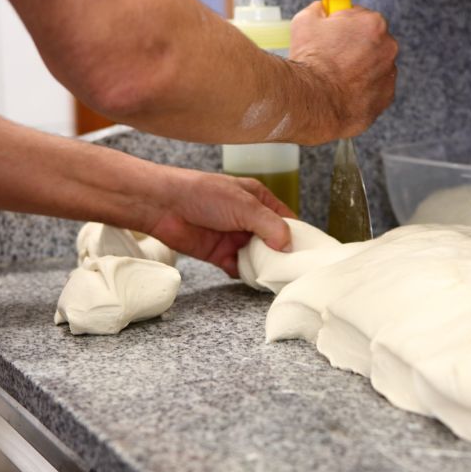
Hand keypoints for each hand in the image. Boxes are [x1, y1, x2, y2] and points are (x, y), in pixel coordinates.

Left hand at [144, 169, 294, 276]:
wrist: (162, 205)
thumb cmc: (202, 194)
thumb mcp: (245, 206)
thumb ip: (270, 226)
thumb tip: (288, 246)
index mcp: (259, 200)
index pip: (287, 220)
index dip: (298, 236)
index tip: (308, 253)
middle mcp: (249, 219)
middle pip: (274, 242)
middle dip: (281, 255)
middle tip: (292, 269)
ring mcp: (234, 237)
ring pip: (258, 257)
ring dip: (263, 266)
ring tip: (272, 275)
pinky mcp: (220, 254)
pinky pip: (239, 268)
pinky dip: (244, 274)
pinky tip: (248, 276)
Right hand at [290, 1, 398, 140]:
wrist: (312, 102)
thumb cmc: (310, 64)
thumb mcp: (306, 22)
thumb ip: (321, 11)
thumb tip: (322, 11)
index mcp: (373, 24)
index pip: (362, 17)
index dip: (346, 26)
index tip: (336, 34)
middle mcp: (388, 48)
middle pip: (373, 43)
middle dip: (355, 48)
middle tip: (333, 58)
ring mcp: (388, 75)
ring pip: (375, 68)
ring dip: (360, 70)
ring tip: (336, 77)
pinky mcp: (386, 99)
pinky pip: (376, 90)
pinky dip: (363, 91)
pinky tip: (344, 90)